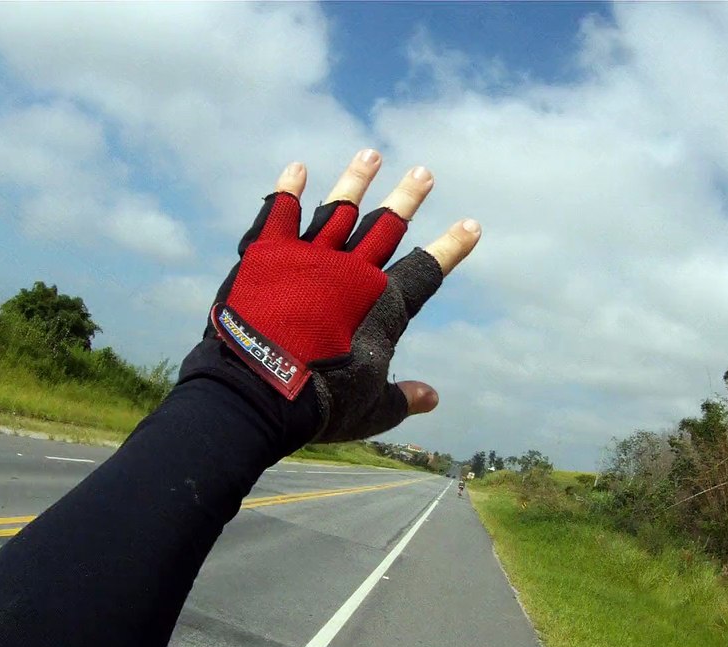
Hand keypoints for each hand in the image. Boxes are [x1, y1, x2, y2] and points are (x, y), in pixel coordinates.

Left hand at [202, 149, 480, 441]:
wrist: (257, 392)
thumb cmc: (319, 406)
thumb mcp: (372, 409)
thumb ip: (403, 398)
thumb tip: (432, 398)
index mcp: (381, 305)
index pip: (426, 269)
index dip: (451, 247)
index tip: (470, 225)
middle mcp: (350, 270)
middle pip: (385, 226)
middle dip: (407, 198)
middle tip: (422, 173)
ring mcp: (307, 258)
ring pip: (339, 209)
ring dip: (356, 181)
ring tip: (370, 154)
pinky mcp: (265, 256)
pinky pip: (278, 213)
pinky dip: (288, 191)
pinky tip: (297, 170)